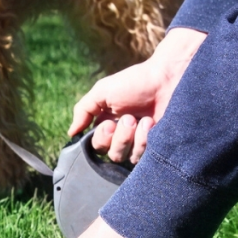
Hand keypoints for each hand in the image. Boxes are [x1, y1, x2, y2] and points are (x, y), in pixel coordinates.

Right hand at [69, 28, 206, 163]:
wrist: (166, 79)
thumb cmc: (134, 82)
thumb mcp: (102, 91)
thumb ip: (83, 110)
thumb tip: (71, 133)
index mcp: (106, 123)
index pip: (96, 146)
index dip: (101, 138)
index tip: (109, 123)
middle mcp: (121, 136)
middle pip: (111, 155)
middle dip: (120, 137)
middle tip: (129, 118)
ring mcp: (139, 142)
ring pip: (127, 157)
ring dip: (133, 137)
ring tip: (143, 119)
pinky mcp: (154, 146)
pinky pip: (143, 157)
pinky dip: (145, 138)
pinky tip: (152, 123)